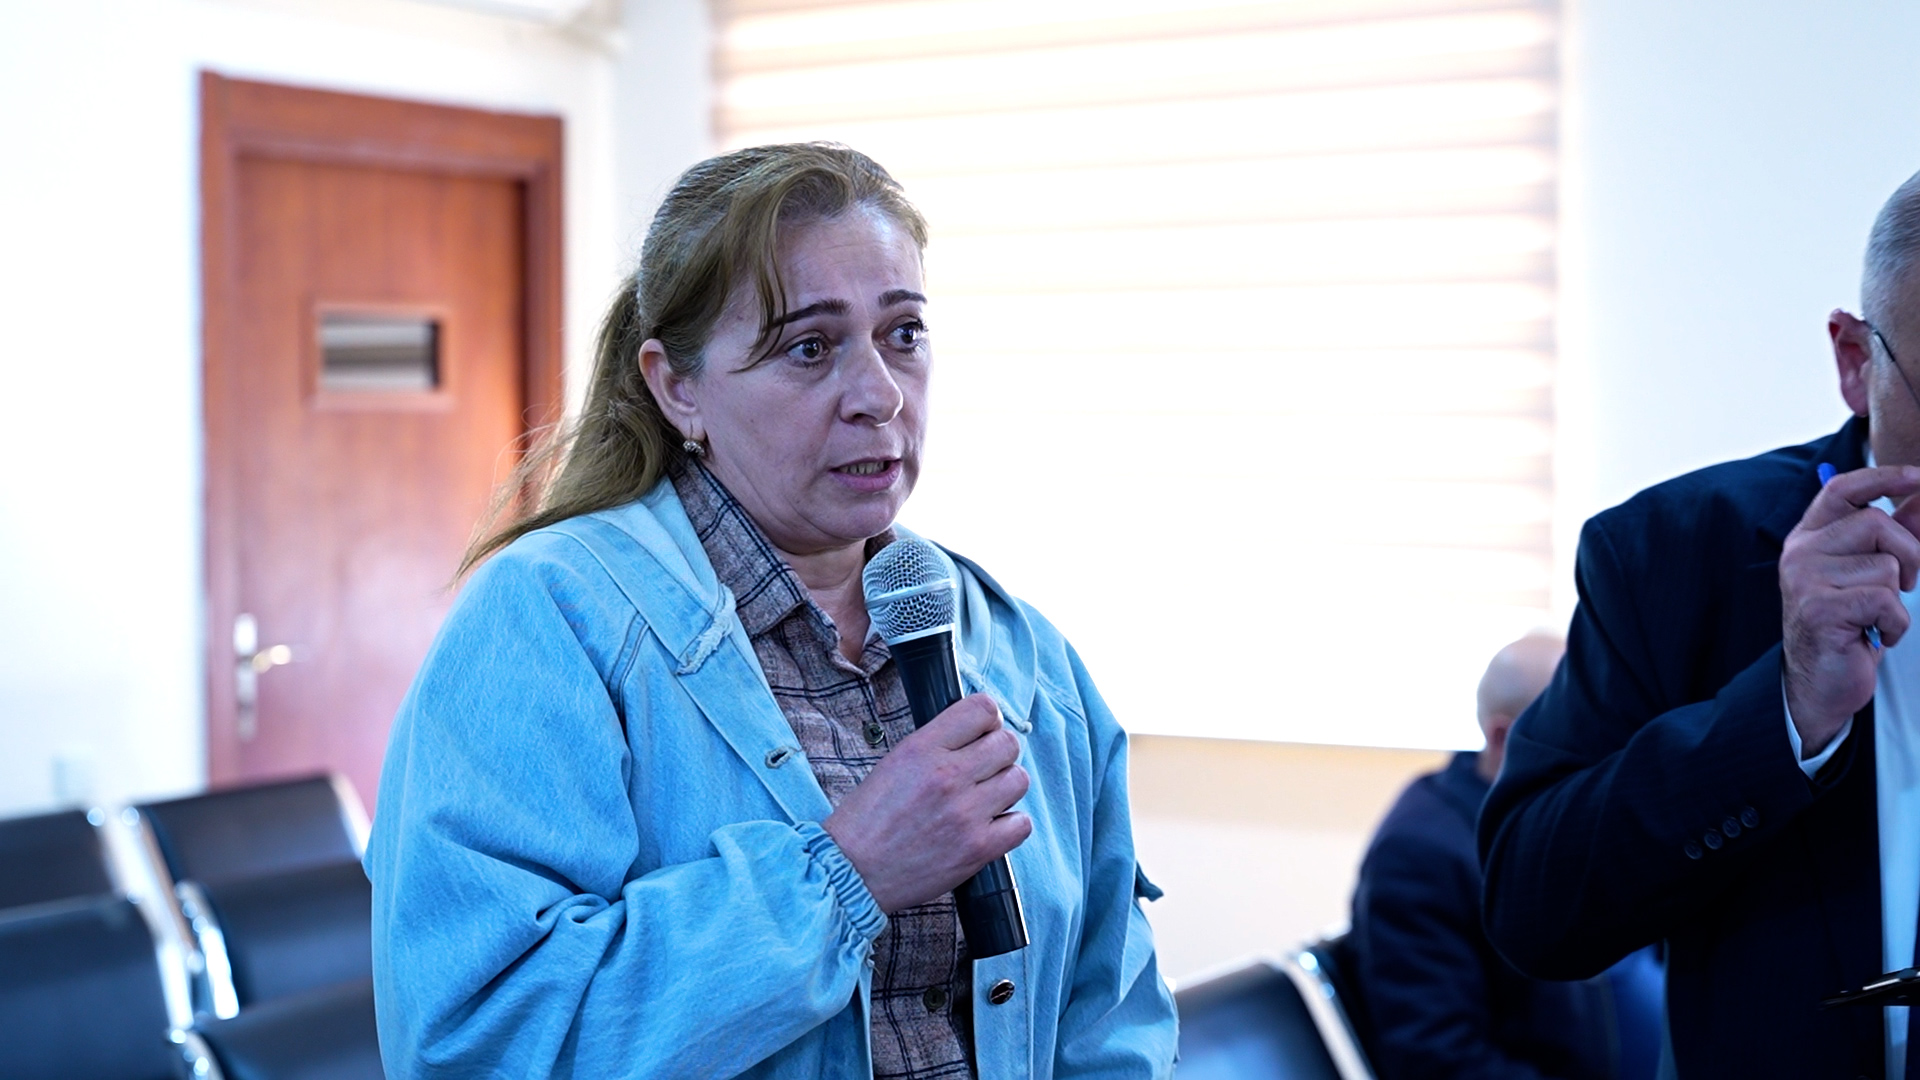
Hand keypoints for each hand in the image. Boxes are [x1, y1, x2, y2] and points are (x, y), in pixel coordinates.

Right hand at [821, 694, 1030, 913]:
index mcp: (922, 748)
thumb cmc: (869, 819)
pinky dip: (1010, 824)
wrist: (853, 870)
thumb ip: (936, 744)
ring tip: (984, 799)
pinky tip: (990, 826)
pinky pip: (1022, 823)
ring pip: (1019, 780)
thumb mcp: (894, 762)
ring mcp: (966, 813)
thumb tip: (977, 732)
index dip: (988, 720)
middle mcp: (948, 776)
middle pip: (1008, 743)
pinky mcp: (978, 848)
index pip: (982, 709)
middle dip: (998, 754)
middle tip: (982, 770)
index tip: (981, 734)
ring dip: (1005, 788)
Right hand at [1781, 465, 1919, 754]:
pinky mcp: (1819, 608)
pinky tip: (1876, 635)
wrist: (1820, 683)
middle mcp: (1801, 553)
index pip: (1842, 490)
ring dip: (1900, 597)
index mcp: (1810, 538)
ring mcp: (1805, 579)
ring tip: (1879, 617)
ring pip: (1887, 565)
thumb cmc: (1849, 627)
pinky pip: (1886, 600)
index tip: (1918, 477)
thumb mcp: (1873, 575)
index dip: (1883, 477)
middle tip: (1904, 586)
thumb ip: (1896, 536)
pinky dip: (1896, 623)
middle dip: (1910, 555)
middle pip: (1877, 523)